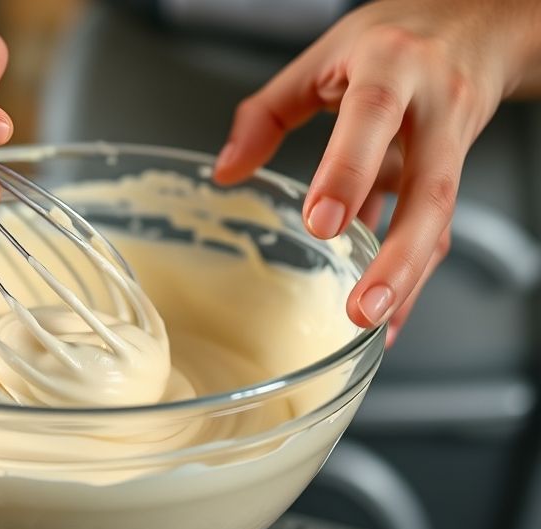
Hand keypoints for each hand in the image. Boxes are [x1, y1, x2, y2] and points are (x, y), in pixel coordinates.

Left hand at [213, 0, 540, 346]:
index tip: (320, 223)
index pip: (371, 117)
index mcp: (390, 66)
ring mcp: (453, 140)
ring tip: (375, 322)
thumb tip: (227, 170)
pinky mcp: (457, 169)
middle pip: (430, 188)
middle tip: (363, 307)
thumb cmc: (394, 37)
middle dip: (398, 255)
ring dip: (410, 276)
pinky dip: (413, 272)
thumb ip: (267, 113)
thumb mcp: (322, 57)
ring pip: (441, 217)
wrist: (478, 21)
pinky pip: (439, 227)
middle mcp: (433, 105)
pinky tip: (389, 312)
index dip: (348, 171)